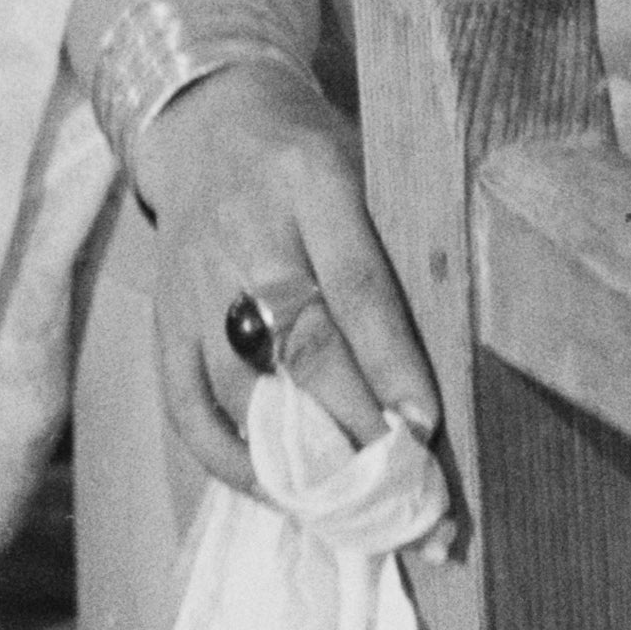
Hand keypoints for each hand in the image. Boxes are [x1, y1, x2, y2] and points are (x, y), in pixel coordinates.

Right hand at [131, 57, 440, 494]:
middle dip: (353, 423)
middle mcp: (246, 237)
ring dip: (298, 456)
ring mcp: (195, 286)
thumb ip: (404, 237)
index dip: (390, 362)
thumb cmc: (315, 156)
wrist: (208, 125)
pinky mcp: (163, 326)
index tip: (424, 424)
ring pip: (242, 387)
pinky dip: (232, 462)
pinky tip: (282, 494)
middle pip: (299, 343)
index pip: (356, 284)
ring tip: (353, 505)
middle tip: (402, 485)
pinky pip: (189, 409)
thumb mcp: (372, 161)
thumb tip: (467, 340)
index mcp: (313, 183)